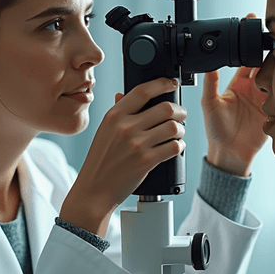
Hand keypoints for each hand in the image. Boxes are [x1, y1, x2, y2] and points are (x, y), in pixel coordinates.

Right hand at [60, 77, 186, 235]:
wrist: (94, 190)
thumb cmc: (99, 161)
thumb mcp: (104, 131)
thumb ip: (117, 112)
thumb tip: (125, 94)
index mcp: (114, 116)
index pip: (143, 90)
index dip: (162, 83)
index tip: (171, 83)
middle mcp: (126, 127)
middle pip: (165, 108)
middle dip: (179, 110)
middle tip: (181, 114)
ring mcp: (137, 144)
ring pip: (173, 127)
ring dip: (181, 129)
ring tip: (177, 133)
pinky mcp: (147, 161)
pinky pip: (174, 147)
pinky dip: (179, 146)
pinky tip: (175, 147)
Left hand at [201, 19, 269, 176]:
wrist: (230, 153)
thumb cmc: (217, 130)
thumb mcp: (209, 104)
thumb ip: (210, 84)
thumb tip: (208, 64)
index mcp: (238, 85)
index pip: (246, 62)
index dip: (250, 47)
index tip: (253, 33)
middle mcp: (253, 90)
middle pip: (265, 67)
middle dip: (270, 55)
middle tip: (274, 44)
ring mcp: (265, 100)